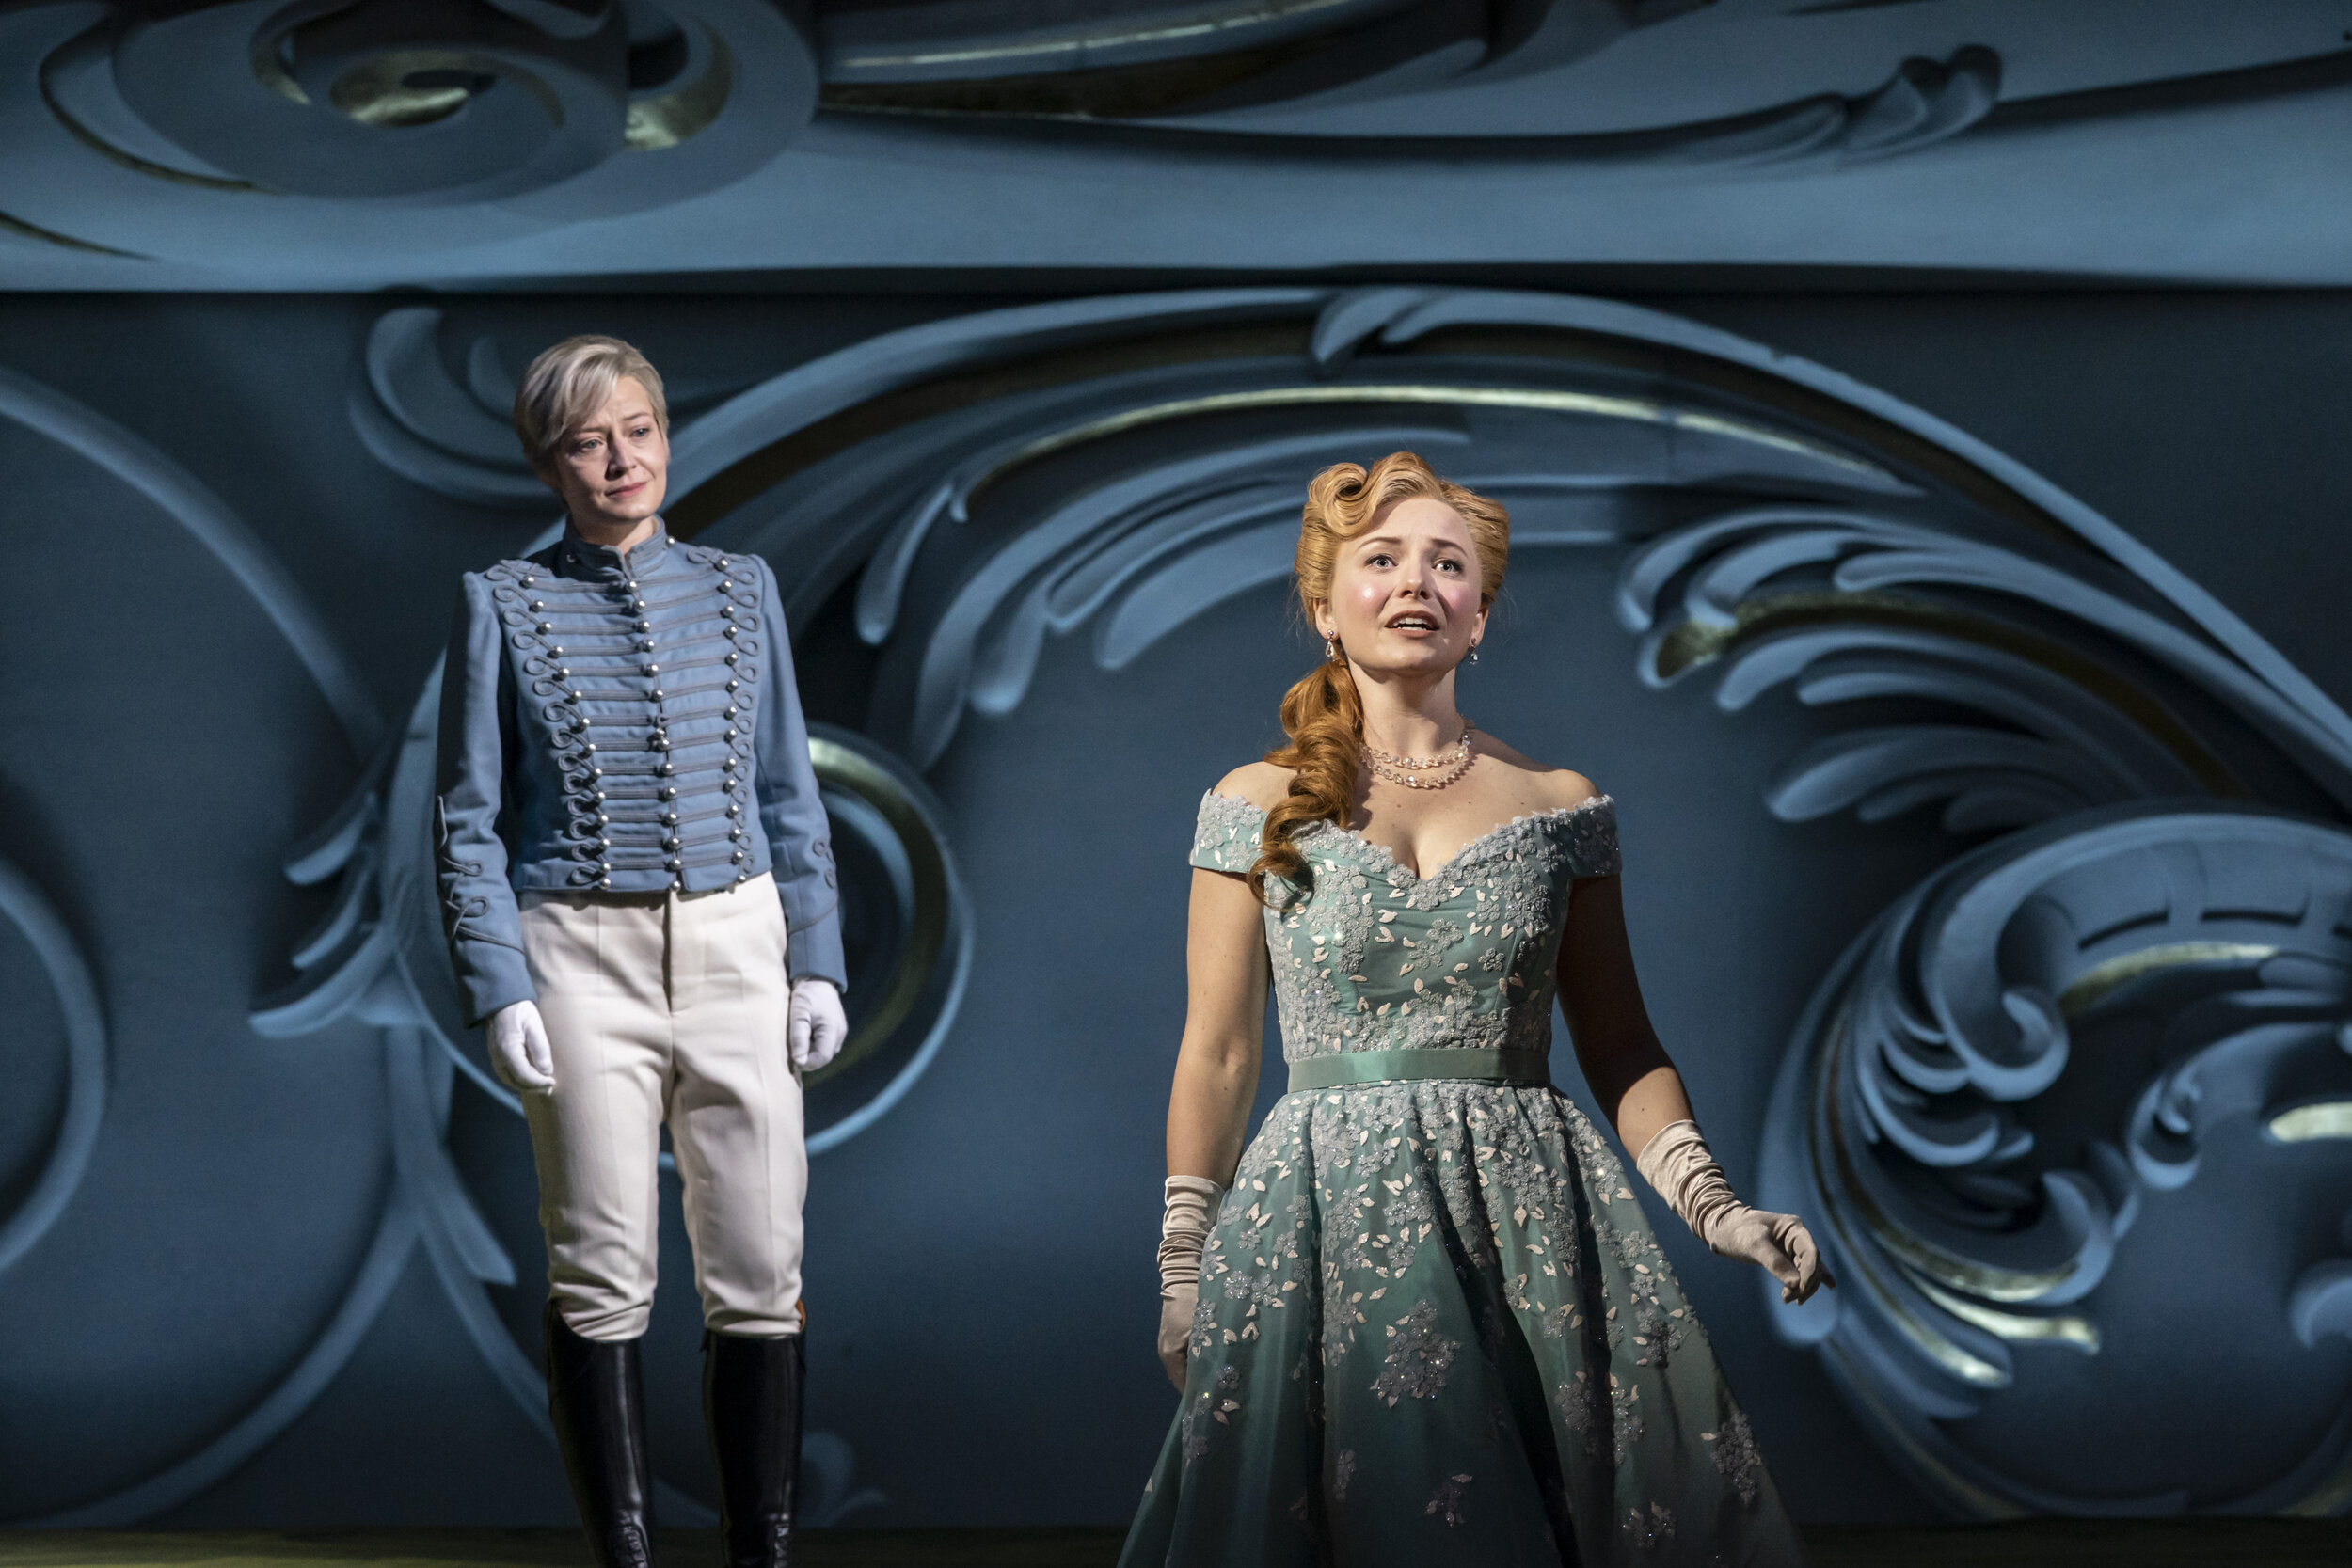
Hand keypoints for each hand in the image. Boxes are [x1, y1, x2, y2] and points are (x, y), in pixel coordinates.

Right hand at [489, 1000, 554, 1093]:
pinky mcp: (496, 1056)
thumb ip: (541, 1049)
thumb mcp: (534, 1026)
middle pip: (516, 1082)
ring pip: (510, 1081)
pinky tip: (530, 1079)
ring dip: (526, 1086)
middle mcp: (498, 1058)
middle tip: (550, 1088)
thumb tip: (546, 1071)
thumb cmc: (520, 1011)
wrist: (501, 1002)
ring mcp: (495, 1058)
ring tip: (543, 1086)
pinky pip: (507, 1075)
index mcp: (508, 1051)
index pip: (524, 1076)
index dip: (539, 1082)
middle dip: (534, 1088)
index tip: (553, 1082)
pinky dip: (519, 1080)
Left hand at [788, 978, 847, 1072]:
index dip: (807, 1063)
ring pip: (824, 1052)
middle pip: (824, 1057)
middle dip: (808, 1058)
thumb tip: (799, 1061)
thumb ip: (799, 1037)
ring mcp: (840, 1033)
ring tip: (798, 1039)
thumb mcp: (798, 1014)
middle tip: (792, 1048)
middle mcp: (840, 1034)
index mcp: (833, 1030)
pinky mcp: (836, 1031)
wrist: (818, 980)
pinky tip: (805, 1035)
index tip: (792, 1058)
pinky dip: (814, 1045)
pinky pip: (825, 1045)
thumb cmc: (807, 995)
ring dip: (811, 1051)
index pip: (822, 1058)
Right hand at [1156, 1175, 1221, 1389]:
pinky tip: (1231, 1360)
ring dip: (1214, 1371)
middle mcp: (1171, 1354)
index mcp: (1171, 1356)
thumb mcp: (1206, 1327)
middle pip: (1192, 1380)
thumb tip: (1230, 1377)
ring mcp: (1178, 1344)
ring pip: (1197, 1366)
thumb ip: (1214, 1353)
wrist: (1184, 1268)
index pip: (1187, 1389)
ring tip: (1236, 1381)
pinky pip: (1199, 1354)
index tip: (1225, 1406)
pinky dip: (1212, 1358)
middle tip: (1236, 1396)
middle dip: (1212, 1386)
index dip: (1205, 1397)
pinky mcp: (1186, 1334)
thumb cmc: (1192, 1298)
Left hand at [1634, 1119, 1835, 1304]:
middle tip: (1789, 1299)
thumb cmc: (1735, 1230)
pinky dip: (1813, 1279)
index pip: (1811, 1253)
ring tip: (1788, 1300)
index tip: (1799, 1290)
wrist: (1720, 1227)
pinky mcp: (1787, 1256)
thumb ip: (1774, 1262)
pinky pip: (1805, 1269)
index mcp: (1793, 1227)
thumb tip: (1795, 1284)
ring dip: (1803, 1287)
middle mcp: (1797, 1236)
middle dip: (1805, 1284)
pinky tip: (1830, 1286)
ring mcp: (1793, 1246)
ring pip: (1808, 1270)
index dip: (1810, 1273)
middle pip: (1813, 1264)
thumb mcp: (1752, 1244)